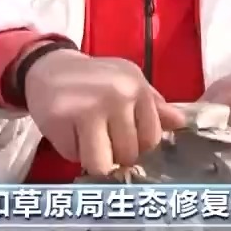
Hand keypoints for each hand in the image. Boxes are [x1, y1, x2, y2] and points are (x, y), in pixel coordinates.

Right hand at [21, 48, 186, 174]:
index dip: (138, 146)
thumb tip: (181, 123)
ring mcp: (89, 108)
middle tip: (101, 136)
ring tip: (87, 139)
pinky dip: (72, 151)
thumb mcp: (128, 83)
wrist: (48, 66)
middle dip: (115, 154)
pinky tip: (69, 131)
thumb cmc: (94, 80)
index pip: (151, 139)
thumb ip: (153, 106)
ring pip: (103, 164)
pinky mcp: (61, 120)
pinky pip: (75, 156)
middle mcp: (117, 96)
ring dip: (95, 159)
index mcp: (138, 88)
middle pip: (129, 154)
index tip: (124, 137)